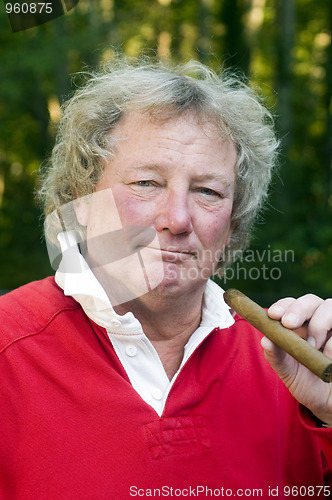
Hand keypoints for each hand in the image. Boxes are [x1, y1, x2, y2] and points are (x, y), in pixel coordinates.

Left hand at [261, 294, 331, 424]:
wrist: (328, 401)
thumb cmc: (305, 380)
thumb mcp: (287, 370)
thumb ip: (276, 355)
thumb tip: (265, 340)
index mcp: (299, 323)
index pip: (290, 304)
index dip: (282, 306)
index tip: (273, 315)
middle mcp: (318, 319)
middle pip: (311, 300)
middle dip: (298, 309)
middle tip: (289, 323)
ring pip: (330, 306)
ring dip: (318, 324)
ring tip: (313, 345)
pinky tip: (328, 353)